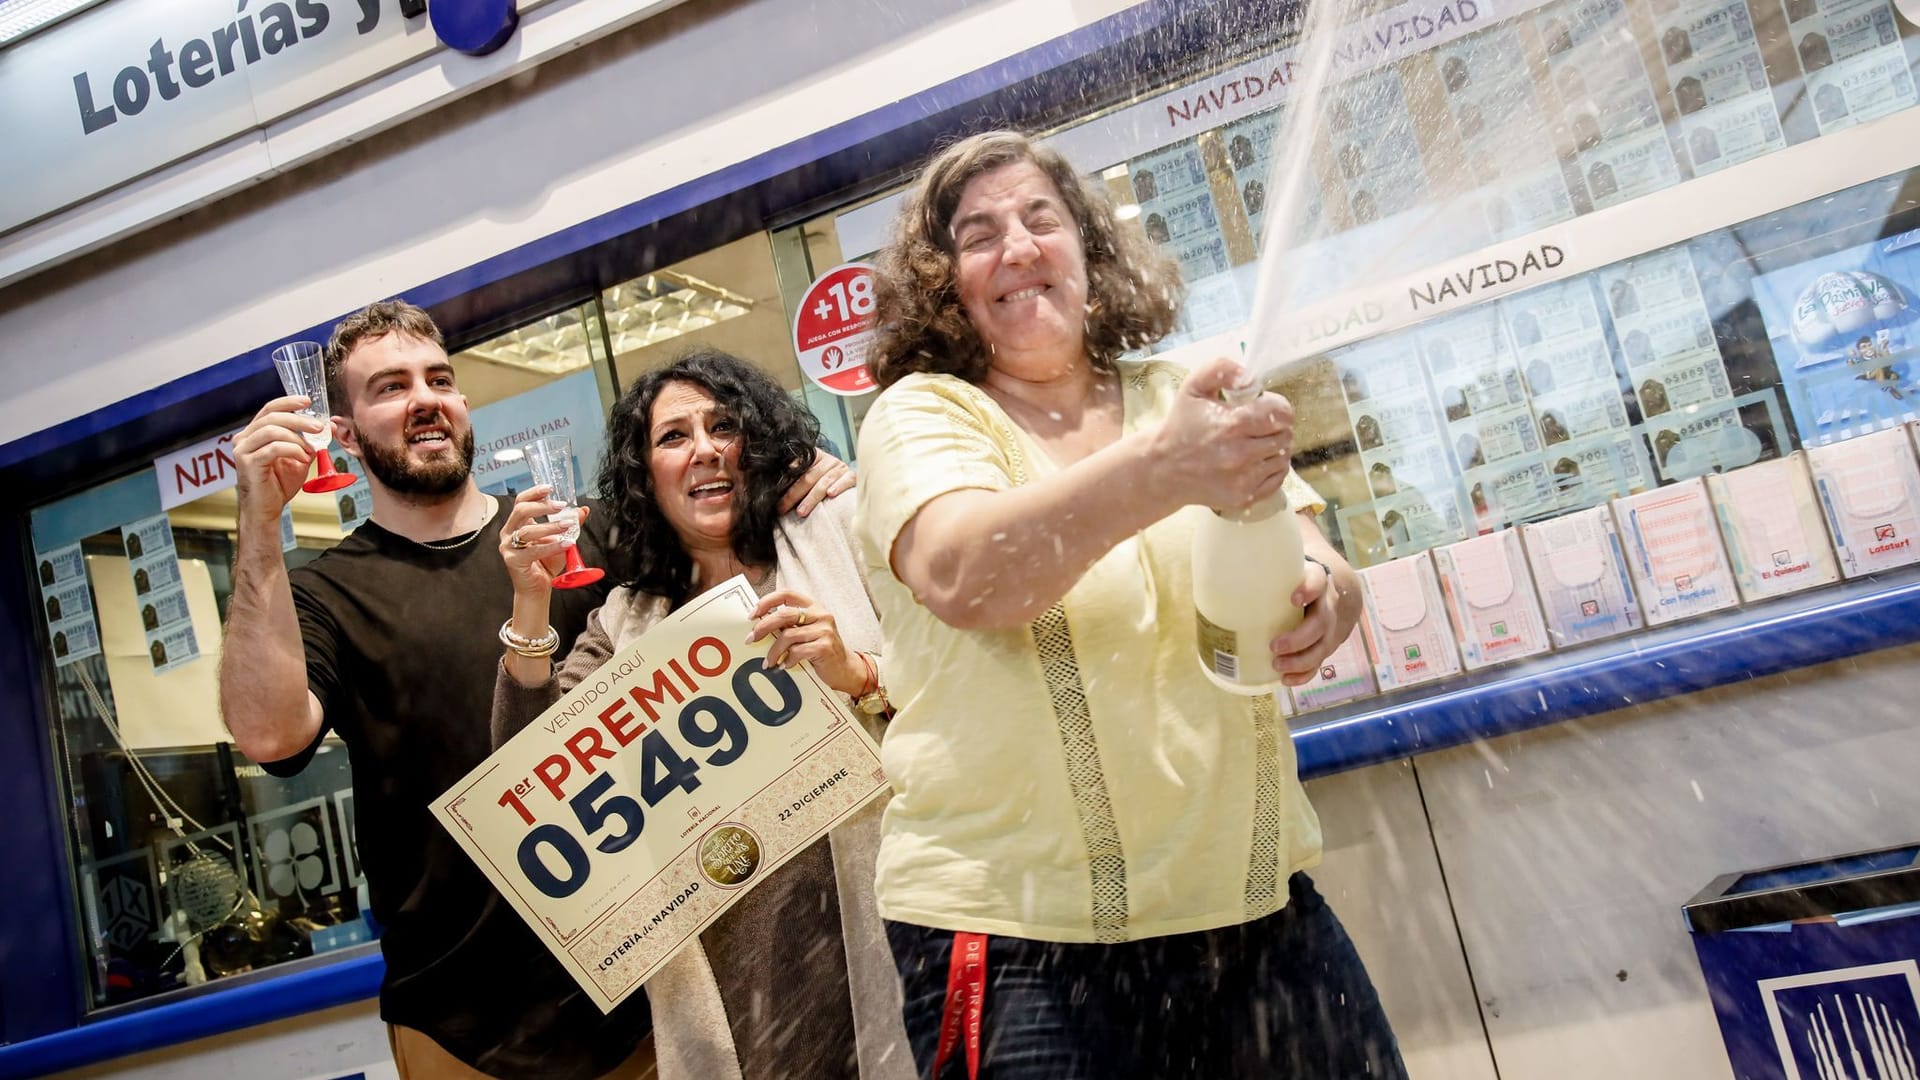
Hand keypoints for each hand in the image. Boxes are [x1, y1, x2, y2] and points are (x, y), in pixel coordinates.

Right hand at [232, 396, 325, 526]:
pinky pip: (273, 448)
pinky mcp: (248, 462)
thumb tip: (328, 426)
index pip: (270, 409)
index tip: (308, 401)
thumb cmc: (279, 484)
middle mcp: (244, 438)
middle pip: (272, 417)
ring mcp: (243, 450)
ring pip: (272, 430)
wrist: (266, 509)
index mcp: (254, 433)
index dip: (289, 402)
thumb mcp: (300, 458)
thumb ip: (310, 442)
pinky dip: (293, 450)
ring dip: (297, 438)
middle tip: (319, 427)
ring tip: (310, 451)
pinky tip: (303, 459)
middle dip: (299, 419)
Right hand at [498, 486, 587, 596]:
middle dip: (542, 506)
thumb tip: (582, 510)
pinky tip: (567, 544)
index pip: (521, 501)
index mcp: (518, 524)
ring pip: (527, 531)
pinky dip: (552, 546)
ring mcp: (508, 546)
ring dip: (550, 527)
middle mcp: (509, 532)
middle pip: (521, 511)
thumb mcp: (561, 539)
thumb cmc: (546, 563)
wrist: (538, 588)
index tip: (550, 488)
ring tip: (567, 526)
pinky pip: (533, 550)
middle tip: (561, 505)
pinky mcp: (513, 560)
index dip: (534, 493)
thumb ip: (570, 524)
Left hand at [746, 589, 864, 695]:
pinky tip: (784, 666)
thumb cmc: (821, 649)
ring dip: (773, 652)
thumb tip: (760, 624)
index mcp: (814, 606)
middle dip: (763, 627)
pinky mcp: (825, 646)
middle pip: (784, 615)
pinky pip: (797, 651)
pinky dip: (787, 660)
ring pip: (788, 636)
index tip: (752, 614)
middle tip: (751, 639)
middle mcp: (820, 615)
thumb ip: (790, 624)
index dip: (767, 601)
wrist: (845, 668)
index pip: (787, 594)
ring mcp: (824, 630)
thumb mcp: (807, 631)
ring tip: (769, 662)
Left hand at [779, 451, 855, 517]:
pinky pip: (847, 480)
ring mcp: (840, 467)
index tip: (774, 496)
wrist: (844, 482)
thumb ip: (792, 476)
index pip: (797, 467)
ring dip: (811, 498)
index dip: (785, 481)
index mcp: (813, 456)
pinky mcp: (852, 476)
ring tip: (801, 512)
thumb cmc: (820, 483)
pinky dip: (839, 486)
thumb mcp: (806, 476)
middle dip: (793, 495)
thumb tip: (772, 483)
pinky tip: (831, 494)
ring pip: (824, 482)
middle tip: (783, 508)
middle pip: (808, 477)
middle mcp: (827, 460)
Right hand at [1149, 357, 1294, 512]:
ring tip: (1255, 443)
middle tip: (1259, 426)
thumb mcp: (1193, 387)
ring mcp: (1243, 479)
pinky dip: (1271, 468)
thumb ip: (1222, 369)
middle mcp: (1240, 454)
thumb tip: (1250, 377)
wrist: (1164, 468)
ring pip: (1283, 458)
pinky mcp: (1244, 497)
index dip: (1278, 407)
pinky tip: (1255, 461)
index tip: (1266, 408)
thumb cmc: (1182, 424)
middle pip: (1285, 436)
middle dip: (1276, 427)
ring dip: (1275, 448)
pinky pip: (1277, 479)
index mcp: (1232, 424)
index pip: (1282, 413)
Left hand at [1269, 557, 1352, 685]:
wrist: (1333, 586)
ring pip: (1322, 646)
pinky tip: (1286, 680)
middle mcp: (1328, 604)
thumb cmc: (1297, 574)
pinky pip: (1319, 662)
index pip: (1318, 580)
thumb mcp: (1287, 562)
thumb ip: (1263, 560)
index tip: (1293, 598)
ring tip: (1277, 665)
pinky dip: (1304, 674)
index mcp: (1318, 578)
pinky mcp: (1327, 644)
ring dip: (1301, 660)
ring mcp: (1331, 627)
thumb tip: (1217, 561)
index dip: (1309, 590)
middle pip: (1321, 622)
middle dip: (1299, 637)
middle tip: (1274, 645)